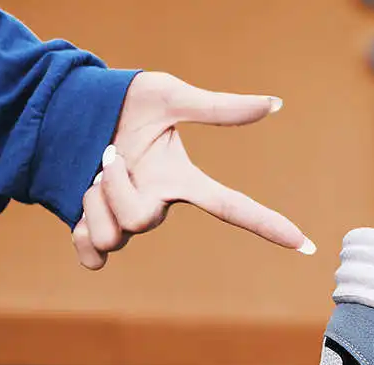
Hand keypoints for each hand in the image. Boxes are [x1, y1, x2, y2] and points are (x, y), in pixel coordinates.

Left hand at [72, 72, 314, 269]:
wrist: (69, 110)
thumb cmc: (124, 104)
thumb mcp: (170, 97)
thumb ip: (219, 107)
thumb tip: (275, 103)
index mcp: (182, 183)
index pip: (233, 207)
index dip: (269, 225)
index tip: (304, 244)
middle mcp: (159, 208)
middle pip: (142, 220)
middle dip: (115, 184)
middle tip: (106, 153)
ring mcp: (127, 224)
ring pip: (114, 235)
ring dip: (93, 198)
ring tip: (89, 171)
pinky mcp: (94, 232)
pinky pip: (94, 257)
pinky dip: (84, 236)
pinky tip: (81, 207)